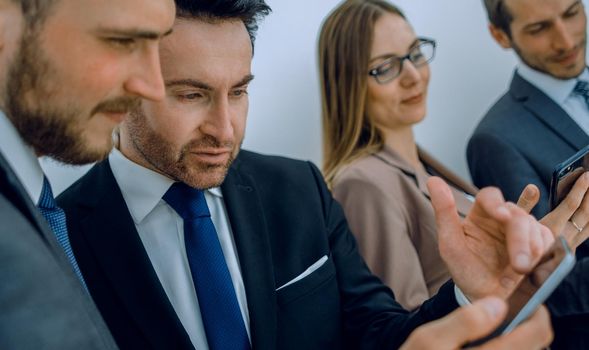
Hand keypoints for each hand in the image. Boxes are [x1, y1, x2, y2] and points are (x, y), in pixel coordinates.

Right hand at [400, 297, 552, 349]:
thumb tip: (498, 304)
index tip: (532, 303)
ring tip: (508, 333)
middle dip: (533, 330)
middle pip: (538, 348)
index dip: (539, 315)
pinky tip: (492, 348)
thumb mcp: (429, 339)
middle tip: (520, 315)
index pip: (536, 336)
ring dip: (523, 344)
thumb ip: (464, 321)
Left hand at [427, 177, 552, 299]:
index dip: (496, 203)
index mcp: (480, 215)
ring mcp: (522, 230)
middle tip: (519, 266)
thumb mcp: (450, 245)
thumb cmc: (466, 270)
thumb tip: (433, 180)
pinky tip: (535, 267)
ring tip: (523, 270)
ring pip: (534, 227)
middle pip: (517, 215)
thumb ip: (444, 212)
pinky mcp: (538, 242)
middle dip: (520, 240)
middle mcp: (502, 219)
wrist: (486, 298)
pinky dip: (543, 252)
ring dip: (532, 249)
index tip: (502, 216)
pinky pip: (548, 239)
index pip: (490, 196)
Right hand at [517, 173, 588, 250]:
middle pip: (585, 213)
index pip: (570, 205)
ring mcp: (572, 244)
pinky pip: (588, 231)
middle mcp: (565, 236)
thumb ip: (524, 204)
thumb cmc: (514, 242)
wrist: (521, 270)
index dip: (580, 189)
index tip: (585, 175)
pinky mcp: (573, 248)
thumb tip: (533, 188)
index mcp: (551, 227)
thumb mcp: (516, 222)